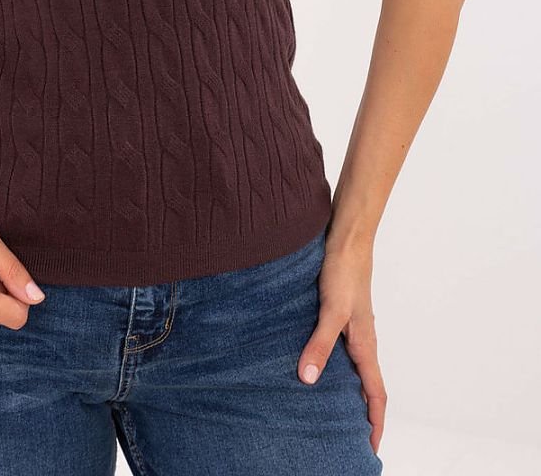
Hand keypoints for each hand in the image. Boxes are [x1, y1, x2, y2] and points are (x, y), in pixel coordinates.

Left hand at [296, 231, 386, 455]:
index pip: (376, 394)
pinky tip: (312, 363)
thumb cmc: (344, 272)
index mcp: (365, 345)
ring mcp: (351, 327)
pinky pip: (340, 348)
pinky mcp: (339, 314)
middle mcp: (361, 340)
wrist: (346, 237)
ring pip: (353, 367)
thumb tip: (309, 379)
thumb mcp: (330, 311)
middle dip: (361, 413)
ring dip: (347, 389)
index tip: (370, 448)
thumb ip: (320, 344)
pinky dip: (332, 364)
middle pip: (366, 385)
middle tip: (348, 437)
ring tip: (329, 408)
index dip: (374, 422)